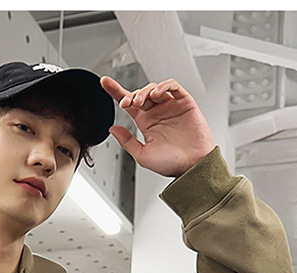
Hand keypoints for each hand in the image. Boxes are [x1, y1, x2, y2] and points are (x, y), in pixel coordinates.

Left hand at [100, 76, 214, 177]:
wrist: (192, 166)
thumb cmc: (170, 164)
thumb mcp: (142, 155)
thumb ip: (126, 141)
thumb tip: (112, 129)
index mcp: (146, 123)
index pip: (129, 103)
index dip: (116, 91)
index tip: (104, 83)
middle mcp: (158, 113)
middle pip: (141, 93)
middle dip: (132, 95)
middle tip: (129, 104)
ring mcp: (171, 107)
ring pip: (155, 88)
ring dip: (145, 91)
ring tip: (141, 101)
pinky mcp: (185, 103)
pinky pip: (173, 86)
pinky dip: (164, 85)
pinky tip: (156, 94)